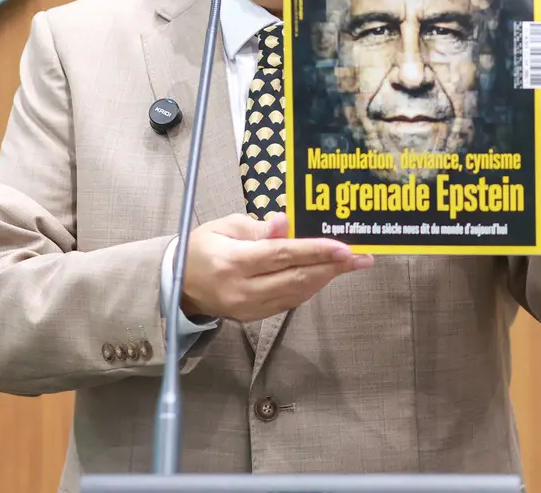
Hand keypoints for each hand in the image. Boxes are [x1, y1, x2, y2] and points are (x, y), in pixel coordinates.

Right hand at [180, 211, 373, 322]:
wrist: (179, 285)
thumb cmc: (202, 247)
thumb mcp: (224, 226)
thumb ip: (257, 227)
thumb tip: (287, 222)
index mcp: (232, 262)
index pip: (281, 255)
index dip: (314, 251)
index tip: (343, 247)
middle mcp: (242, 289)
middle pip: (295, 278)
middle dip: (332, 267)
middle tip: (362, 257)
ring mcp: (249, 308)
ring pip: (296, 293)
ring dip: (326, 277)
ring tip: (351, 264)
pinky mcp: (254, 318)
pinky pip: (289, 302)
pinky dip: (310, 287)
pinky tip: (325, 274)